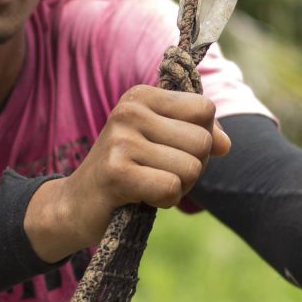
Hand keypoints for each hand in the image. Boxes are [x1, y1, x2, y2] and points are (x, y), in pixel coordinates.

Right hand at [25, 85, 229, 260]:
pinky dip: (163, 201)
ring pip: (191, 168)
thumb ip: (198, 134)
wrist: (76, 205)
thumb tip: (225, 144)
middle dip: (192, 167)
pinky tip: (140, 197)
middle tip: (158, 173)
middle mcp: (130, 111)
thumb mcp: (163, 143)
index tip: (171, 150)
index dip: (201, 138)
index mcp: (142, 96)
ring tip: (148, 185)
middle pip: (202, 141)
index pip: (205, 109)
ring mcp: (120, 140)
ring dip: (178, 187)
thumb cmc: (128, 172)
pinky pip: (171, 188)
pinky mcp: (116, 172)